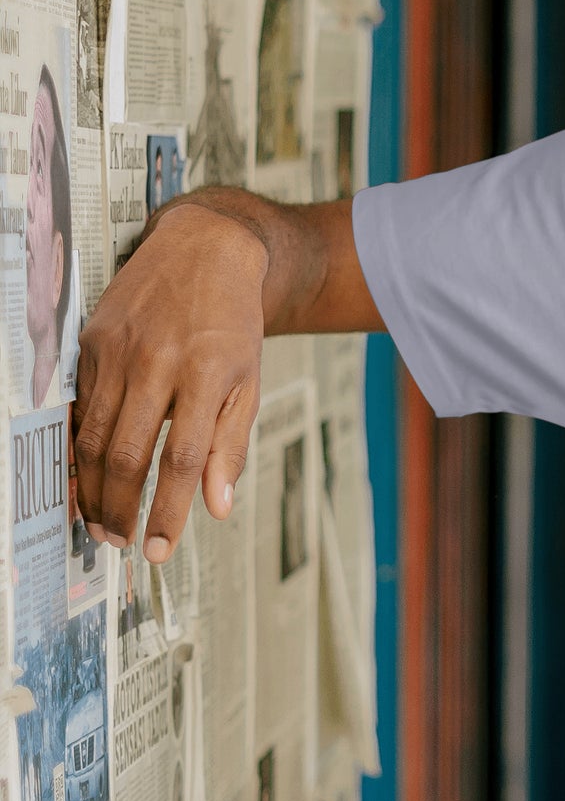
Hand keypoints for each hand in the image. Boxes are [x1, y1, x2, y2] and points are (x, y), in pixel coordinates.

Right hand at [72, 197, 268, 561]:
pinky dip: (79, 446)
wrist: (206, 251)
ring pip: (92, 434)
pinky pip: (80, 406)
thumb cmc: (233, 324)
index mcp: (204, 376)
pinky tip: (85, 475)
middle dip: (119, 507)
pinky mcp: (92, 341)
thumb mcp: (249, 383)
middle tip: (120, 541)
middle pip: (126, 453)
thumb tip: (217, 507)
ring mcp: (118, 351)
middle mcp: (156, 363)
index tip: (159, 550)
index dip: (167, 511)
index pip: (180, 460)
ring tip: (100, 519)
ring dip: (92, 486)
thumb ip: (230, 445)